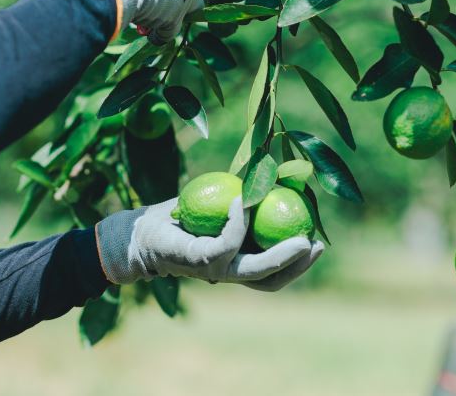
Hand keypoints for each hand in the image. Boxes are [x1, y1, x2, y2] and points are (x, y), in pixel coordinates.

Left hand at [96, 197, 323, 290]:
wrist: (138, 230)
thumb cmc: (176, 215)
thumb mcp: (216, 203)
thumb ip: (242, 198)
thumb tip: (275, 174)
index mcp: (234, 262)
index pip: (272, 272)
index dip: (297, 263)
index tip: (317, 242)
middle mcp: (226, 272)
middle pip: (270, 280)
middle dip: (297, 266)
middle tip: (314, 244)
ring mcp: (212, 270)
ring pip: (254, 270)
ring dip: (279, 255)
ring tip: (298, 237)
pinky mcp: (197, 261)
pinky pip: (226, 243)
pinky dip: (238, 222)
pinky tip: (243, 200)